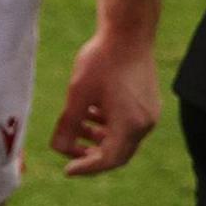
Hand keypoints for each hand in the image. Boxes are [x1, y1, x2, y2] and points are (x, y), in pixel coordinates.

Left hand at [49, 30, 159, 175]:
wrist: (127, 34)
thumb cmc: (101, 61)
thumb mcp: (78, 94)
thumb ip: (68, 124)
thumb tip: (57, 149)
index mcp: (130, 126)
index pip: (109, 159)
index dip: (86, 167)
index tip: (67, 171)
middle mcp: (145, 124)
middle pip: (118, 152)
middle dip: (92, 154)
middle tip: (69, 153)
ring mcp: (149, 113)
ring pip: (122, 137)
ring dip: (97, 137)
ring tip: (74, 126)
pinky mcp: (147, 102)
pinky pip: (127, 123)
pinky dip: (107, 124)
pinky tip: (88, 112)